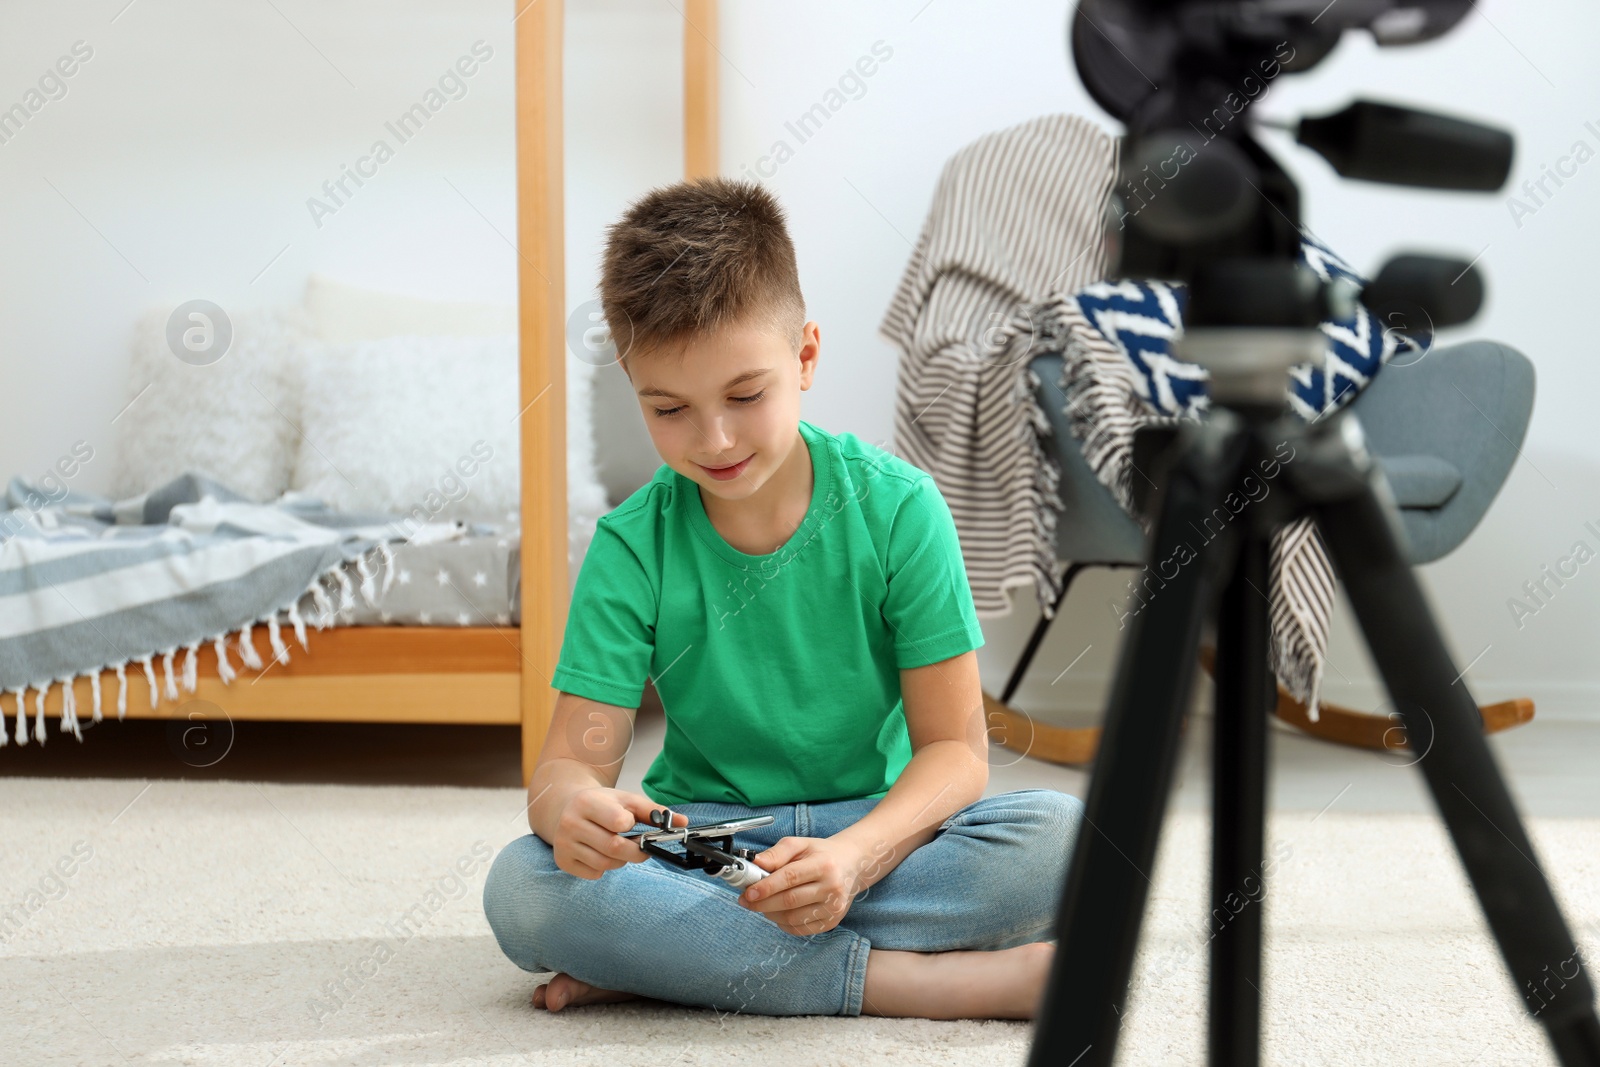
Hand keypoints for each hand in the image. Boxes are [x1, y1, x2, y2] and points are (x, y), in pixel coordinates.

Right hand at [550, 788, 683, 880]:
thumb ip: (654, 811)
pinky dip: (604, 868)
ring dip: (620, 860)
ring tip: (618, 846)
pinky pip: (594, 873)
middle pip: (614, 848)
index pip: (619, 823)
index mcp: (587, 802)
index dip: (630, 827)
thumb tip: (683, 822)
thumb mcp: (625, 800)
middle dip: (634, 852)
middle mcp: (570, 823)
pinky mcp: (563, 861)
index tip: (631, 825)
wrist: (566, 808)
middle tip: (641, 848)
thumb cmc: (601, 804)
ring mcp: (564, 844)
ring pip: (605, 864)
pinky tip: (600, 852)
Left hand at [739, 836, 869, 935]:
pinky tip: (778, 912)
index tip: (748, 892)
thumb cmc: (821, 854)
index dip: (766, 886)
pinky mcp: (831, 922)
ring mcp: (833, 907)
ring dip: (770, 913)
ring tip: (762, 904)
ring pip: (793, 918)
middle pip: (790, 901)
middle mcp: (832, 887)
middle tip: (746, 900)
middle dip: (762, 903)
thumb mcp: (800, 844)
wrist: (850, 865)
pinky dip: (783, 923)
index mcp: (824, 864)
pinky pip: (800, 929)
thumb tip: (756, 864)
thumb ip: (777, 853)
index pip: (790, 878)